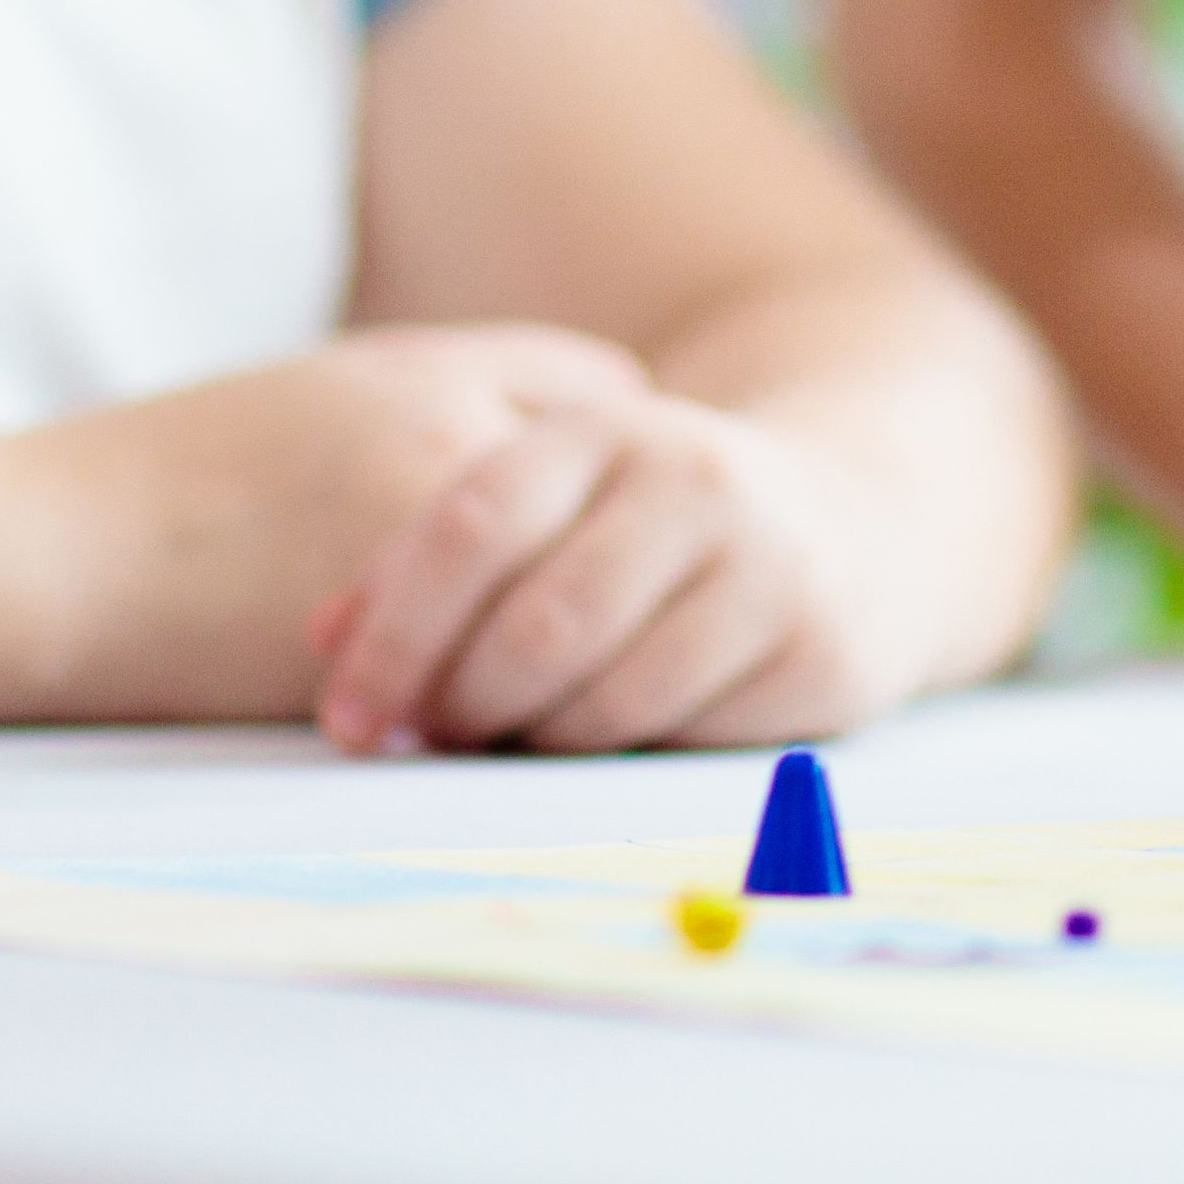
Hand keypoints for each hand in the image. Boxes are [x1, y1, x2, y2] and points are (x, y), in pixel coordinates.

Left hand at [306, 351, 918, 755]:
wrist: (862, 519)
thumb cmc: (656, 528)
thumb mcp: (555, 504)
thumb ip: (434, 561)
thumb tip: (321, 639)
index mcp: (602, 428)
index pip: (469, 527)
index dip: (391, 635)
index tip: (346, 716)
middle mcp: (690, 479)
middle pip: (532, 627)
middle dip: (460, 705)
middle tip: (431, 739)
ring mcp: (764, 563)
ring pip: (602, 697)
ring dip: (536, 740)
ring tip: (518, 734)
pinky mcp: (815, 646)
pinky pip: (678, 737)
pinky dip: (620, 754)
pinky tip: (608, 735)